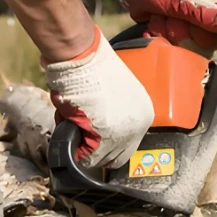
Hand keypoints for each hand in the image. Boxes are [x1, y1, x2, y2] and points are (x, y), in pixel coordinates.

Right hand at [43, 26, 153, 168]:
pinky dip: (76, 148)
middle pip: (117, 156)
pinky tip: (71, 124)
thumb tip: (102, 128)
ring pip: (101, 159)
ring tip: (75, 121)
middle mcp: (139, 126)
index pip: (129, 144)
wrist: (82, 57)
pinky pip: (88, 157)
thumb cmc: (93, 67)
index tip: (94, 137)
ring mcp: (125, 134)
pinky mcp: (107, 139)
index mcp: (145, 113)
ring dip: (85, 146)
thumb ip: (115, 112)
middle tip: (81, 132)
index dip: (108, 144)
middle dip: (96, 148)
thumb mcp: (116, 92)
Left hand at [109, 0, 216, 55]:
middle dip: (180, 32)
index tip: (192, 26)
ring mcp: (185, 24)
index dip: (205, 36)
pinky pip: (165, 44)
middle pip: (199, 46)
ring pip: (180, 46)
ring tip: (160, 14)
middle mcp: (203, 18)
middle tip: (171, 16)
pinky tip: (153, 20)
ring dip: (165, 30)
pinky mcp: (169, 29)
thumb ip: (206, 13)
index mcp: (216, 7)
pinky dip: (156, 33)